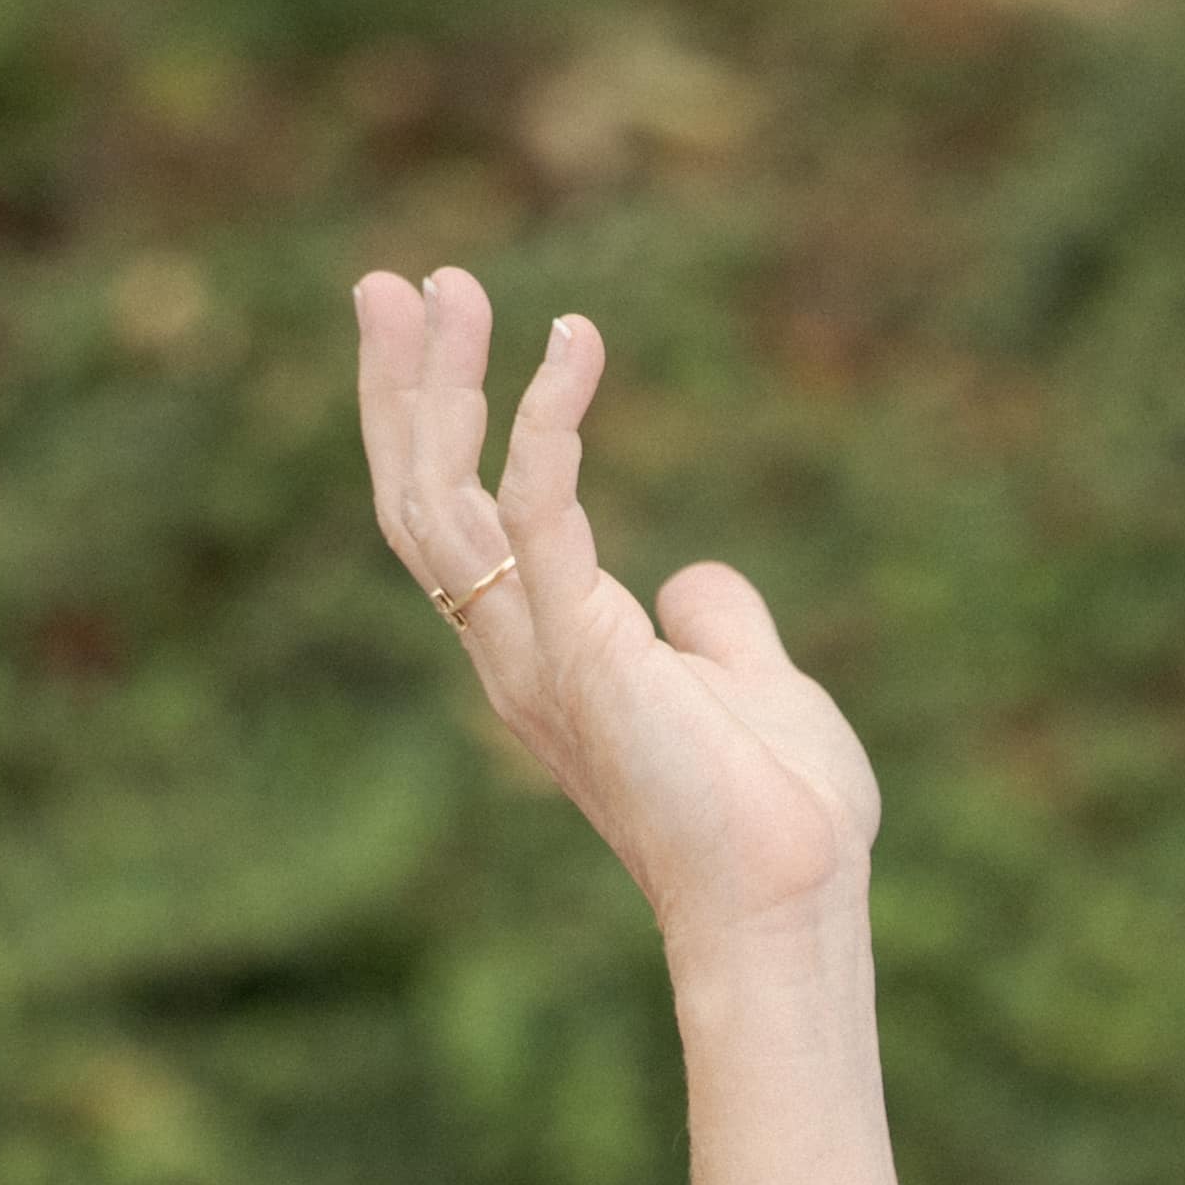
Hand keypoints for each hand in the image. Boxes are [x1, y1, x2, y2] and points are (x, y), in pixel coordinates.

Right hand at [354, 268, 880, 950]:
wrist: (792, 905)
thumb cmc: (777, 818)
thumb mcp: (748, 685)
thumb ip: (716, 626)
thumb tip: (694, 577)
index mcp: (542, 657)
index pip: (454, 524)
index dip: (430, 426)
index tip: (434, 324)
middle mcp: (515, 654)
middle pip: (421, 499)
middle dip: (403, 385)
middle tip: (391, 280)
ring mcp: (539, 658)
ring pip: (446, 501)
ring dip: (440, 386)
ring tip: (444, 285)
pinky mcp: (585, 654)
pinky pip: (544, 514)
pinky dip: (551, 422)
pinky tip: (575, 346)